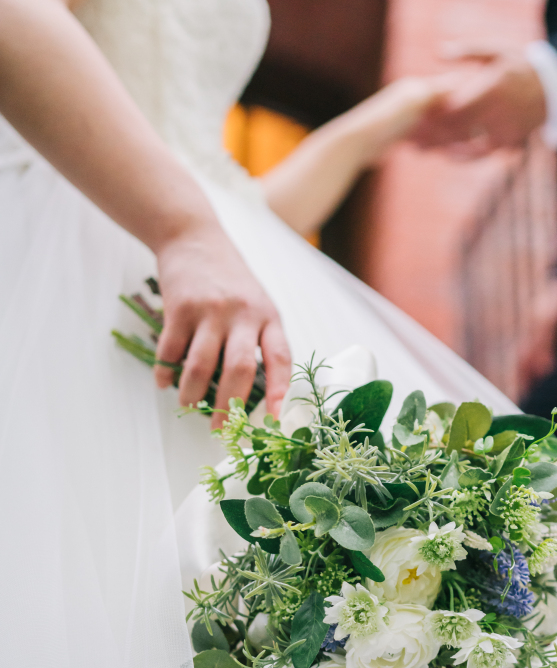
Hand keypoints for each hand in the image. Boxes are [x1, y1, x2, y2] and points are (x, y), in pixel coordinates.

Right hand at [153, 220, 290, 424]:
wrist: (195, 238)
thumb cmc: (230, 279)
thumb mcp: (257, 302)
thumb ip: (258, 338)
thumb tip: (252, 392)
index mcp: (268, 316)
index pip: (280, 357)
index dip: (279, 391)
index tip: (273, 419)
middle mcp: (243, 313)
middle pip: (239, 369)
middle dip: (228, 406)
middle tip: (219, 429)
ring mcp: (210, 310)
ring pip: (201, 366)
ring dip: (192, 395)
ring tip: (189, 406)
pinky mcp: (180, 307)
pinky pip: (171, 351)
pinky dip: (166, 373)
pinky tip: (164, 384)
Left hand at [341, 75, 457, 162]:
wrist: (358, 142)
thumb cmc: (387, 119)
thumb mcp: (416, 101)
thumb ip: (438, 91)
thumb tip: (460, 80)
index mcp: (415, 86)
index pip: (448, 87)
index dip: (462, 96)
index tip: (474, 111)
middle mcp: (411, 99)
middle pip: (443, 108)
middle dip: (452, 120)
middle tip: (461, 134)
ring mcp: (406, 117)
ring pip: (435, 126)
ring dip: (440, 135)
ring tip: (445, 145)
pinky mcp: (400, 134)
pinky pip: (423, 138)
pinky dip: (428, 144)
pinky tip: (428, 151)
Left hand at [411, 44, 547, 154]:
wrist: (553, 89)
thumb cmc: (520, 66)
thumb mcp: (497, 51)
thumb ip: (468, 51)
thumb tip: (438, 52)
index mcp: (492, 89)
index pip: (456, 107)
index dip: (434, 114)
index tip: (413, 115)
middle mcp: (498, 114)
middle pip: (456, 130)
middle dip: (431, 135)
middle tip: (407, 137)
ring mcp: (503, 131)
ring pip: (466, 146)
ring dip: (441, 148)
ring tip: (419, 149)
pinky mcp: (508, 144)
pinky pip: (481, 155)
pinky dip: (462, 156)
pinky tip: (446, 154)